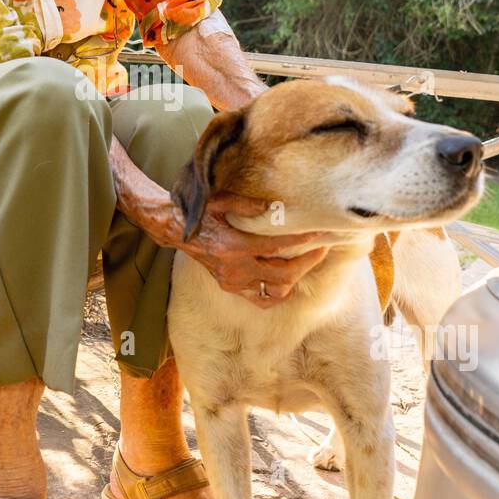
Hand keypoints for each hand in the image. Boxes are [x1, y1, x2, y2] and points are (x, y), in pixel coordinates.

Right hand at [147, 188, 327, 307]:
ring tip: (306, 262)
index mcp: (232, 245)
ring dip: (295, 278)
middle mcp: (234, 268)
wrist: (176, 230)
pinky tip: (288, 279)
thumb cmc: (201, 212)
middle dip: (307, 262)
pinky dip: (277, 292)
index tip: (319, 234)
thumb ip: (247, 203)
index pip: (276, 247)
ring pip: (274, 290)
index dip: (301, 242)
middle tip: (321, 249)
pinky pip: (260, 298)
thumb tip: (275, 207)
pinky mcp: (231, 287)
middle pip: (282, 274)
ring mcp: (232, 281)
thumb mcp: (220, 199)